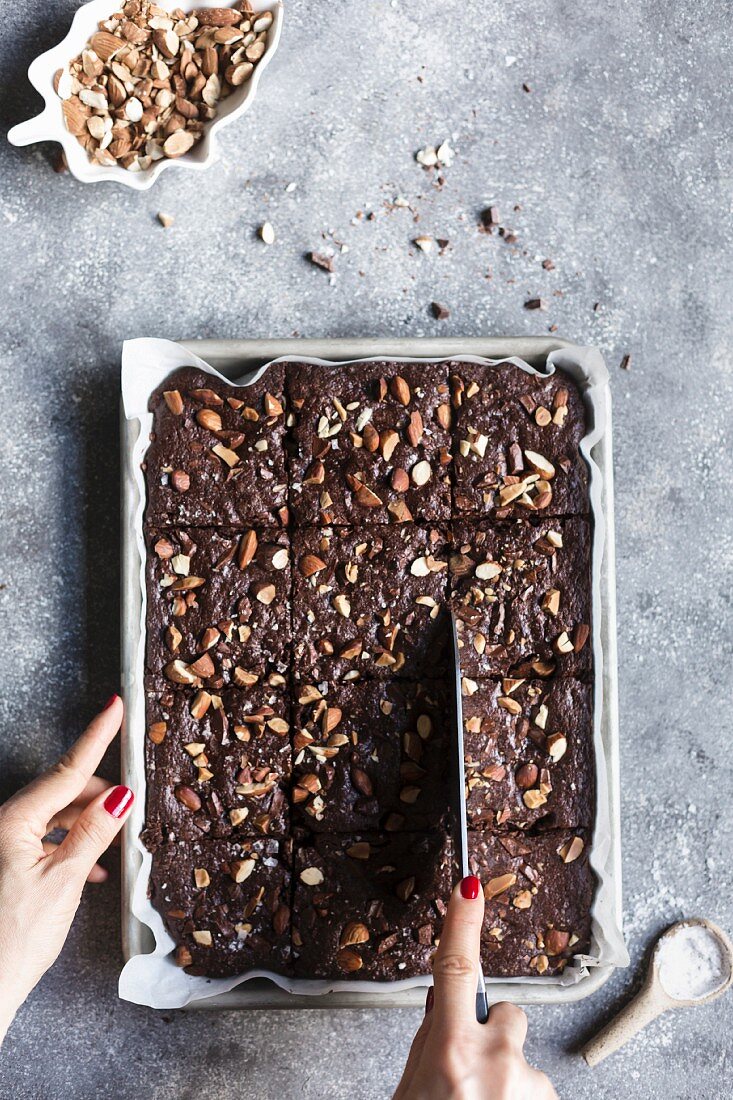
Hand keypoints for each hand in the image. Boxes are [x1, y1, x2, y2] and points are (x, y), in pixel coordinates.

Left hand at [0, 695, 133, 1041]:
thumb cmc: (13, 941)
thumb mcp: (64, 881)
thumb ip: (94, 833)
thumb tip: (121, 795)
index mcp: (13, 821)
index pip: (68, 770)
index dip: (96, 737)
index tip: (115, 708)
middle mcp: (4, 825)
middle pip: (62, 792)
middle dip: (99, 795)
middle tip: (132, 805)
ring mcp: (3, 844)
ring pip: (54, 817)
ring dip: (87, 825)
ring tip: (113, 847)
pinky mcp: (5, 863)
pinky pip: (44, 839)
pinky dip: (71, 846)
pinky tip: (90, 870)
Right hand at [393, 875, 556, 1099]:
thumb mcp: (410, 1088)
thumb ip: (430, 1043)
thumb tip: (443, 1009)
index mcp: (451, 1051)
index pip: (455, 968)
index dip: (462, 923)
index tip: (469, 888)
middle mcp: (493, 1062)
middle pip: (504, 1015)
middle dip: (490, 1034)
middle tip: (467, 1074)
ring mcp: (526, 1085)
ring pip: (519, 1057)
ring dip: (505, 1076)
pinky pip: (535, 1087)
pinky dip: (518, 1098)